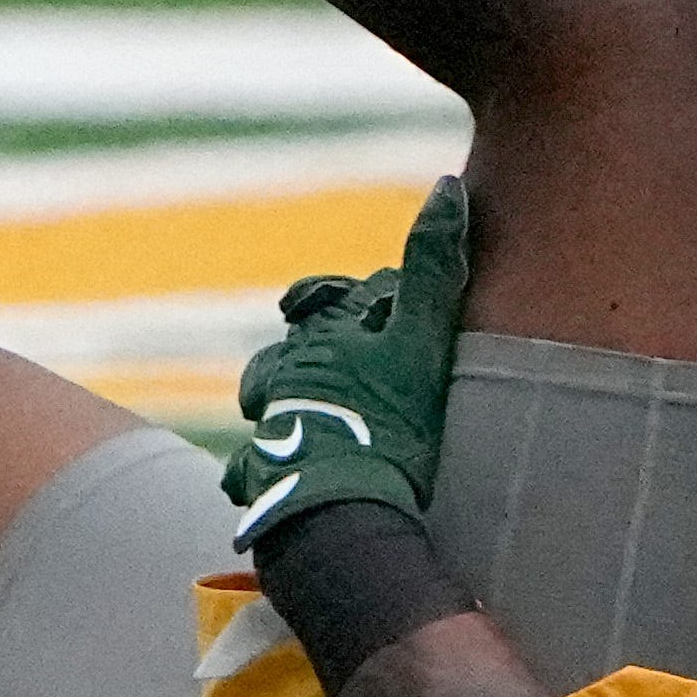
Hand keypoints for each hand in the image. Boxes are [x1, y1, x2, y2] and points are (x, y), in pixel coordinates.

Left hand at [213, 174, 472, 555]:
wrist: (342, 510)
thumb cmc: (393, 425)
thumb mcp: (425, 341)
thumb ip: (434, 269)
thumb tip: (446, 186)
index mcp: (324, 335)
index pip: (337, 301)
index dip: (363, 303)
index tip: (386, 309)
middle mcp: (286, 371)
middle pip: (298, 348)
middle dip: (320, 349)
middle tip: (345, 362)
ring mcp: (269, 423)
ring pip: (269, 396)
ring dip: (286, 400)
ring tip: (313, 416)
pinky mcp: (257, 475)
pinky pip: (251, 462)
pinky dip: (262, 462)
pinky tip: (276, 473)